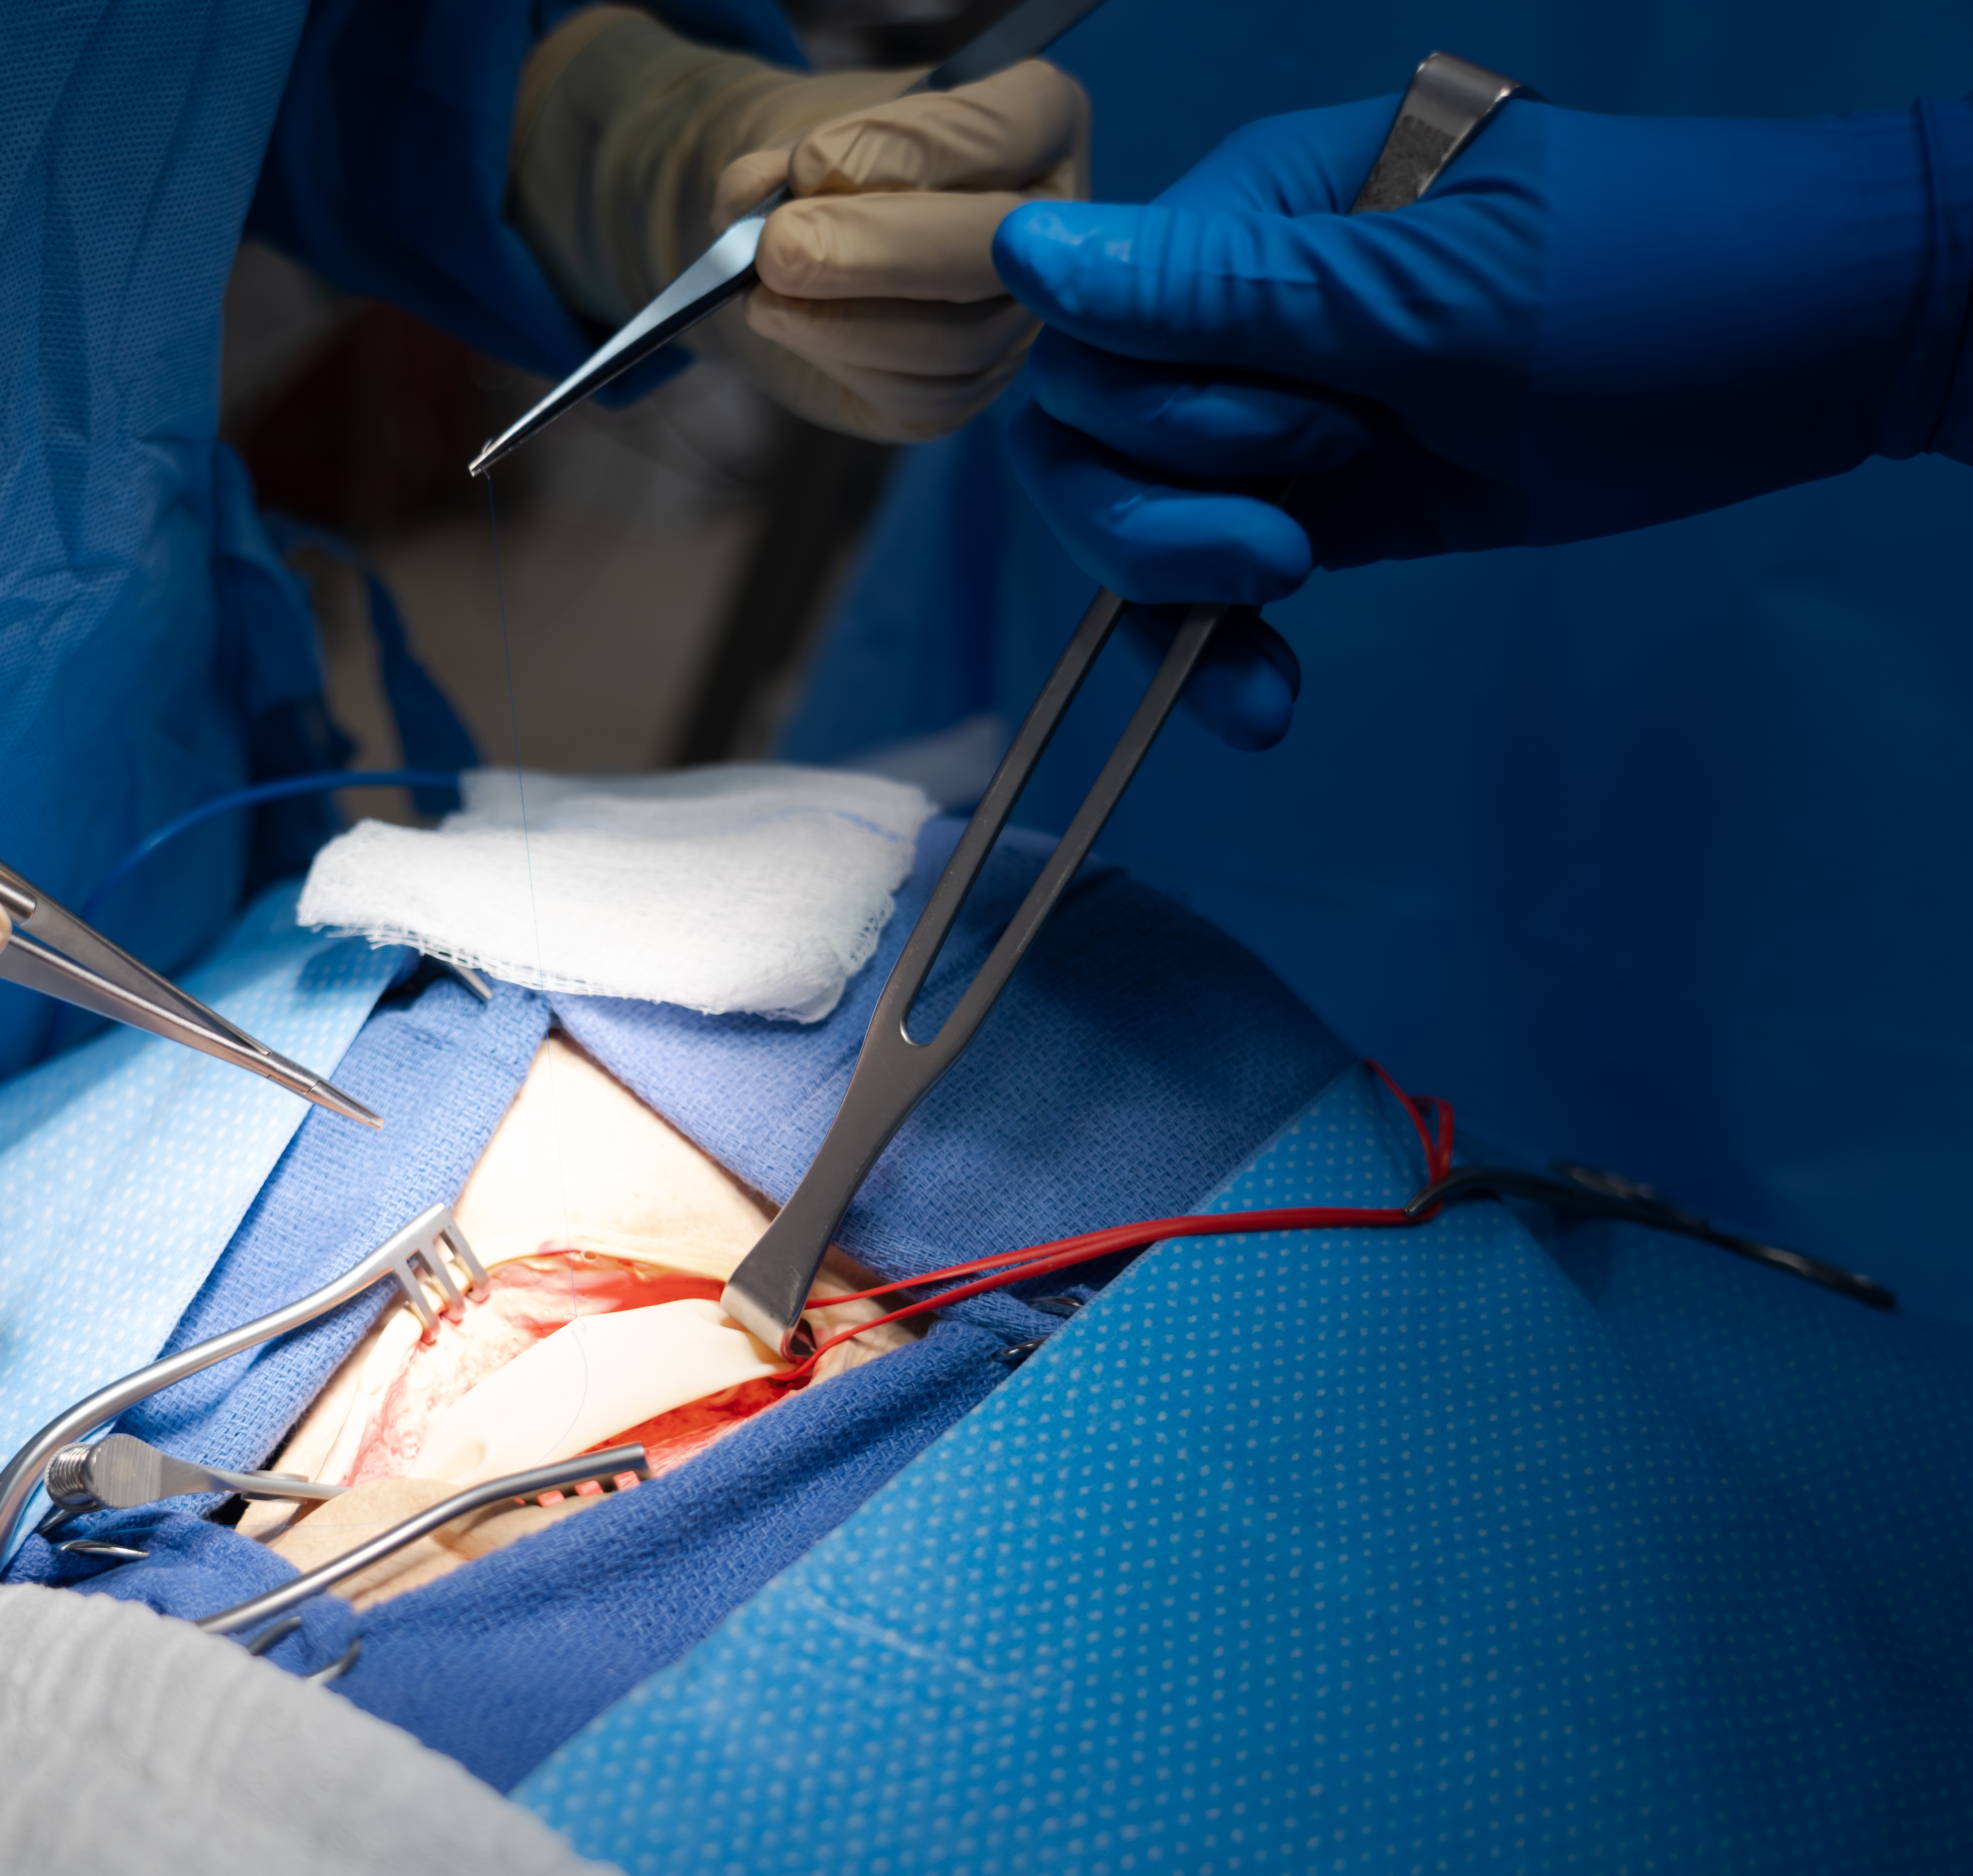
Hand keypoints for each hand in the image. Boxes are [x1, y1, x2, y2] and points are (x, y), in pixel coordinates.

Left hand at [710, 58, 1087, 439]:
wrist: (783, 243)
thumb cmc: (811, 166)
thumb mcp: (790, 130)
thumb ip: (786, 158)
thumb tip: (762, 202)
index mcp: (1036, 126)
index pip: (1014, 122)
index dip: (914, 146)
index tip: (807, 163)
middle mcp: (1045, 228)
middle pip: (996, 243)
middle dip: (880, 249)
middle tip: (778, 248)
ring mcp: (1017, 319)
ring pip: (959, 337)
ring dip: (845, 319)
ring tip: (760, 292)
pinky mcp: (964, 391)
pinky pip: (918, 394)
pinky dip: (838, 359)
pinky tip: (786, 326)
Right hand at [988, 95, 1972, 604]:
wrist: (1812, 348)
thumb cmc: (1653, 287)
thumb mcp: (1429, 298)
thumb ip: (1218, 292)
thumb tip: (1021, 250)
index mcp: (1255, 213)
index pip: (1087, 336)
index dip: (1148, 417)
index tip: (1294, 439)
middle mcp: (1244, 306)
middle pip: (1084, 437)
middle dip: (1160, 510)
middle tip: (1293, 536)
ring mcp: (1280, 409)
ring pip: (1132, 520)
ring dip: (1181, 589)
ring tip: (1291, 603)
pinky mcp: (1325, 503)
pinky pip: (1217, 590)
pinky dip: (1222, 654)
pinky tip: (1262, 704)